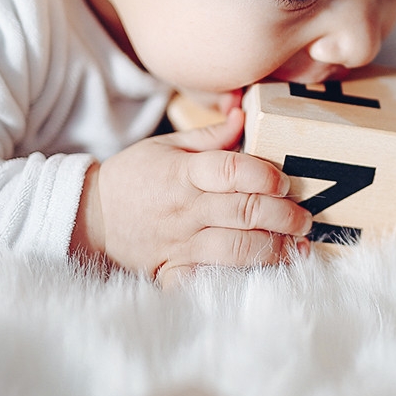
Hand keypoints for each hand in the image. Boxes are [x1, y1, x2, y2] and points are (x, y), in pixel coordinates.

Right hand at [71, 108, 312, 281]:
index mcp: (184, 173)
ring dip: (273, 249)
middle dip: (284, 215)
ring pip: (235, 249)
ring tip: (298, 247)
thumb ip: (210, 135)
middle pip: (244, 211)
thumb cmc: (135, 176)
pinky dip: (235, 281)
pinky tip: (263, 276)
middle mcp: (184, 209)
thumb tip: (245, 115)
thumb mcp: (167, 145)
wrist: (90, 215)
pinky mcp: (172, 270)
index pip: (233, 170)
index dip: (266, 175)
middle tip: (304, 217)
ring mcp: (179, 243)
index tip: (286, 182)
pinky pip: (208, 280)